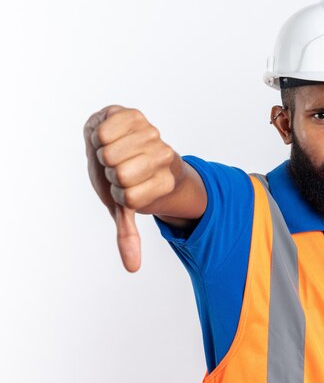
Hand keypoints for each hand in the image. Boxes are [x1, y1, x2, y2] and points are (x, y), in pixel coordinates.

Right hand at [83, 106, 175, 271]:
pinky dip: (98, 134)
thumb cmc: (124, 179)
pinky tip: (108, 135)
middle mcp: (164, 158)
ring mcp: (151, 135)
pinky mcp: (135, 115)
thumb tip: (132, 268)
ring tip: (112, 151)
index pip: (130, 198)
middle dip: (109, 173)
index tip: (124, 187)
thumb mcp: (124, 207)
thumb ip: (128, 235)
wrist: (124, 147)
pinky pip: (106, 130)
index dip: (118, 193)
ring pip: (109, 152)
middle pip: (119, 174)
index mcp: (165, 183)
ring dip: (102, 154)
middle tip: (116, 168)